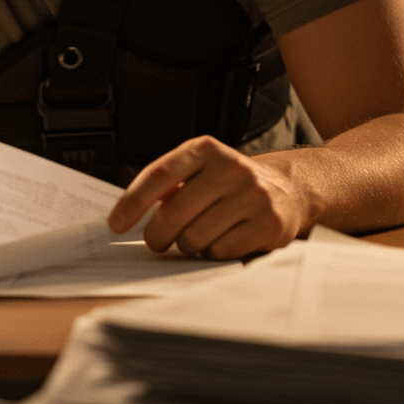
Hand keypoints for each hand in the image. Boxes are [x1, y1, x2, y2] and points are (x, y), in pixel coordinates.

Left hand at [108, 136, 307, 259]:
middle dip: (157, 235)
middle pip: (174, 213)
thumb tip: (128, 212)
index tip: (116, 224)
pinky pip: (220, 251)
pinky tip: (222, 240)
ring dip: (188, 245)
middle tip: (156, 241)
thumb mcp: (200, 170)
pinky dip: (213, 253)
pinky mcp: (266, 224)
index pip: (159, 175)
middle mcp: (230, 167)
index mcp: (205, 149)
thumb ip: (168, 184)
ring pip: (195, 238)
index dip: (132, 202)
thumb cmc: (231, 184)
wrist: (287, 190)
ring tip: (198, 235)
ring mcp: (251, 195)